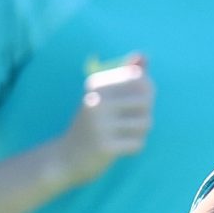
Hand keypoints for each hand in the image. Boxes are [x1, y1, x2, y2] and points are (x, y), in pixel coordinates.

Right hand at [60, 54, 153, 182]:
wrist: (65, 157)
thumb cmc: (92, 123)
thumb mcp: (104, 96)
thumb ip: (125, 75)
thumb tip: (143, 55)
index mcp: (96, 84)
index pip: (141, 79)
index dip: (147, 93)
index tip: (133, 105)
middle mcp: (96, 100)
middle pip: (147, 100)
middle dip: (145, 113)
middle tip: (129, 123)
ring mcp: (99, 124)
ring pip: (146, 123)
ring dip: (140, 132)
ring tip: (123, 135)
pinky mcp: (105, 146)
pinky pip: (138, 143)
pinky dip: (134, 147)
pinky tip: (119, 148)